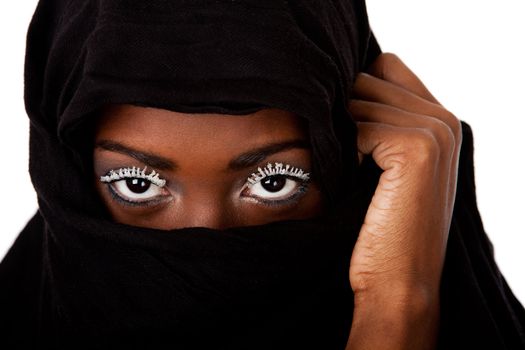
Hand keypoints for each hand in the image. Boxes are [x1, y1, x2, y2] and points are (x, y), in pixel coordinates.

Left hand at [345, 53, 461, 348]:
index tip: (345, 131)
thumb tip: (340, 87)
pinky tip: (353, 178)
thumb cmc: (385, 228)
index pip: (385, 67)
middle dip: (345, 114)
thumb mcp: (387, 169)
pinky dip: (344, 151)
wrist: (400, 281)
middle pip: (367, 79)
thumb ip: (379, 123)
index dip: (356, 93)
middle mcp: (444, 119)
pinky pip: (357, 126)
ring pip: (358, 101)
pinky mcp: (416, 146)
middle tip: (347, 159)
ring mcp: (434, 130)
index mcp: (440, 121)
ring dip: (342, 134)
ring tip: (352, 172)